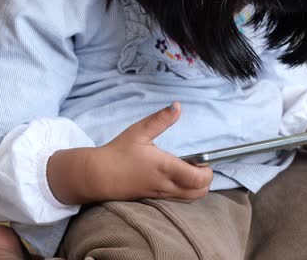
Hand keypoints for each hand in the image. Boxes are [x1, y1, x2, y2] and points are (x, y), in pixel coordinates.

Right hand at [86, 102, 212, 201]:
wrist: (98, 176)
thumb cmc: (118, 153)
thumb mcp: (139, 131)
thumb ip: (160, 119)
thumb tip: (177, 106)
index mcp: (166, 168)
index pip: (198, 179)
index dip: (208, 171)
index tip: (202, 159)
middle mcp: (166, 185)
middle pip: (200, 192)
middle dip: (205, 180)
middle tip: (197, 164)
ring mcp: (161, 194)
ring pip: (190, 198)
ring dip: (196, 186)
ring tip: (186, 169)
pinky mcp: (155, 199)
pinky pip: (178, 200)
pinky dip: (185, 191)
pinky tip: (175, 176)